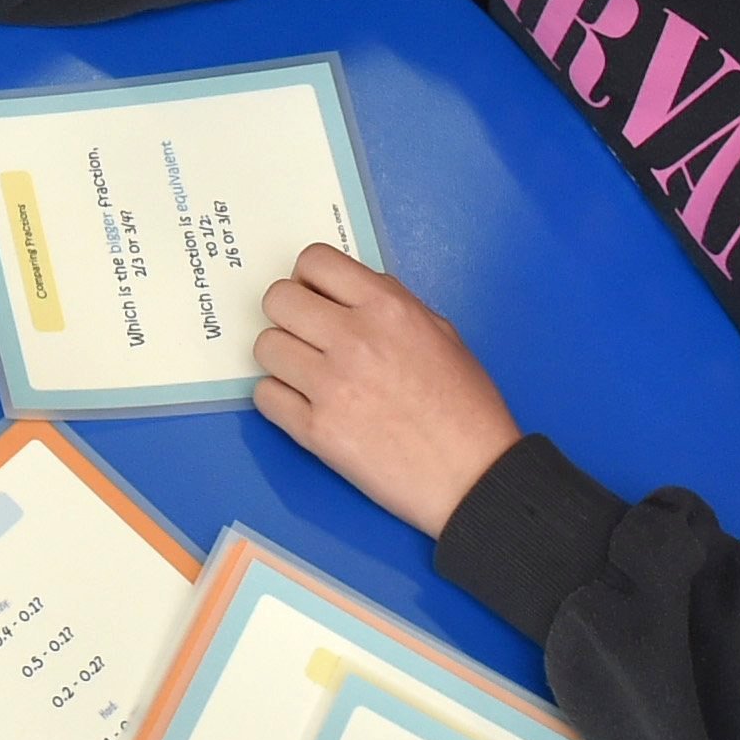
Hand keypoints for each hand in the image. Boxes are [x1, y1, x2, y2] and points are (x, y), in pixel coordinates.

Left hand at [249, 245, 521, 537]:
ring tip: (309, 374)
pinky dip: (280, 398)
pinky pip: (265, 395)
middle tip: (308, 336)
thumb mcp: (442, 333)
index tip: (318, 298)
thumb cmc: (467, 408)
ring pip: (265, 346)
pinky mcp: (315, 431)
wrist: (474, 478)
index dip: (309, 278)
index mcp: (387, 308)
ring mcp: (330, 386)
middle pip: (278, 299)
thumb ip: (391, 303)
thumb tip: (347, 291)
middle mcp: (353, 338)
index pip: (314, 261)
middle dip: (289, 314)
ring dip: (283, 357)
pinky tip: (306, 405)